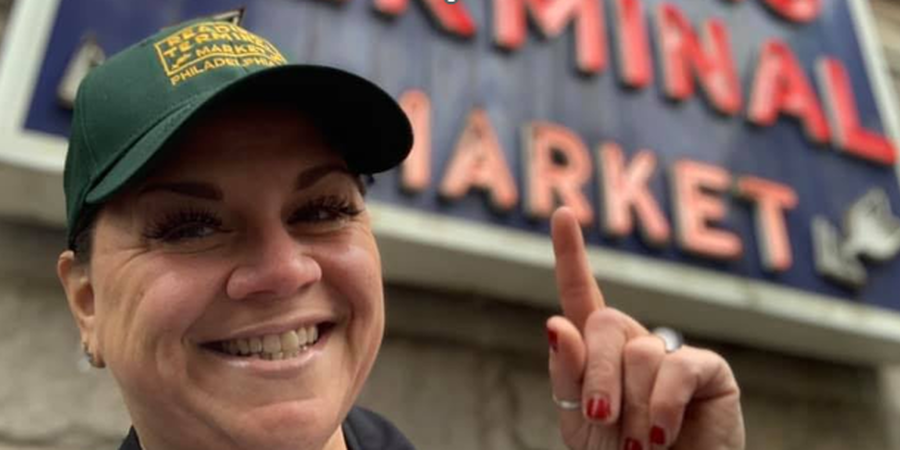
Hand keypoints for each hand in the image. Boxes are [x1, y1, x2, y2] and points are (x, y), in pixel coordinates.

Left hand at [547, 207, 744, 449]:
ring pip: (639, 352)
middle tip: (600, 419)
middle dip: (595, 375)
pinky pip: (677, 367)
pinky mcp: (709, 370)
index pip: (581, 294)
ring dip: (633, 407)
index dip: (570, 255)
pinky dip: (662, 405)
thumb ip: (567, 375)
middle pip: (604, 324)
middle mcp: (635, 342)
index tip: (561, 213)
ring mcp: (672, 353)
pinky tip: (662, 434)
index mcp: (598, 351)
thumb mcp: (578, 422)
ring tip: (641, 443)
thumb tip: (556, 324)